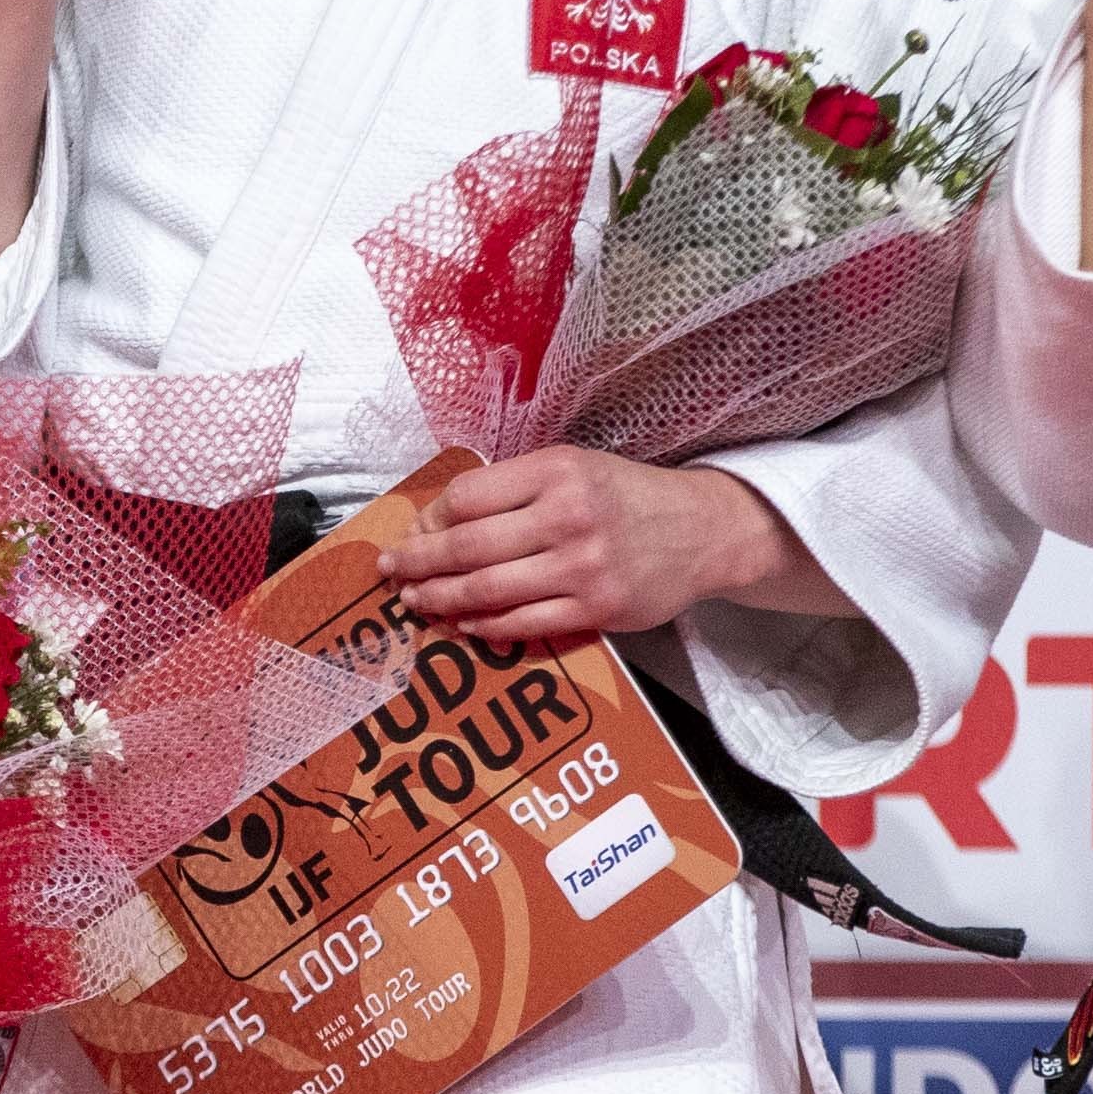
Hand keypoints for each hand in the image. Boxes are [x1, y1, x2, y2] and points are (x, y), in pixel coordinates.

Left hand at [383, 450, 811, 644]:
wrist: (702, 530)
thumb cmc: (626, 496)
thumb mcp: (574, 468)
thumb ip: (514, 488)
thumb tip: (440, 519)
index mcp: (556, 471)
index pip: (469, 497)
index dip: (430, 519)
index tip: (411, 532)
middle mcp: (567, 516)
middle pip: (467, 546)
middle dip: (418, 563)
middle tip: (390, 571)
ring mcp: (582, 567)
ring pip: (488, 590)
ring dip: (440, 599)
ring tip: (415, 600)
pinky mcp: (597, 608)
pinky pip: (522, 623)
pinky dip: (484, 625)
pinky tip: (463, 621)